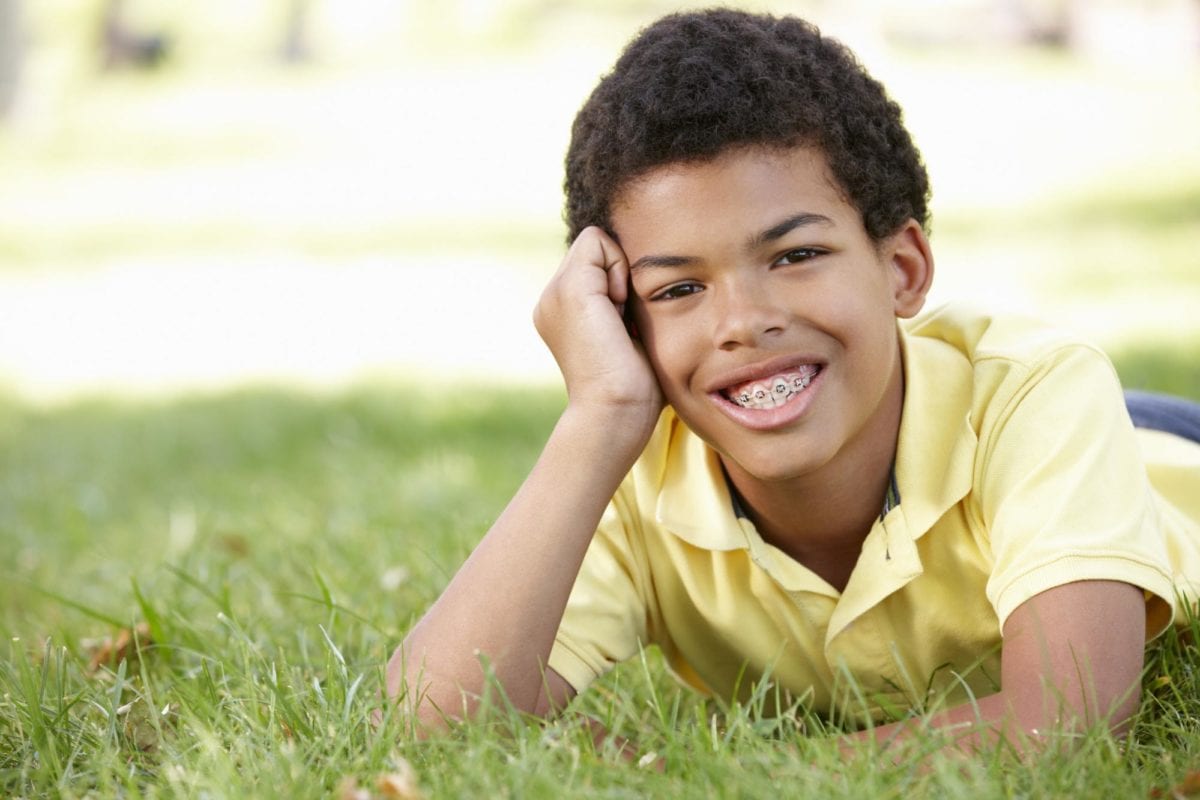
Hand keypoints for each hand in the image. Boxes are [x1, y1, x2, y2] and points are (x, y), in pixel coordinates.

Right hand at [534, 227, 662, 426]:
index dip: (618, 280)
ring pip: (596, 242)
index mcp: (562, 312)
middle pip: (595, 249)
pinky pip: (598, 242)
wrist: (614, 414)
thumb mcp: (625, 337)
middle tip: (622, 321)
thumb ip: (623, 307)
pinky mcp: (570, 289)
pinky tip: (618, 310)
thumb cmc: (633, 390)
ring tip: (619, 319)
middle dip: (618, 274)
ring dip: (619, 273)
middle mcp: (550, 299)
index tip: (625, 322)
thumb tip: (646, 284)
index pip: (594, 263)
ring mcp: (554, 293)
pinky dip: (619, 268)